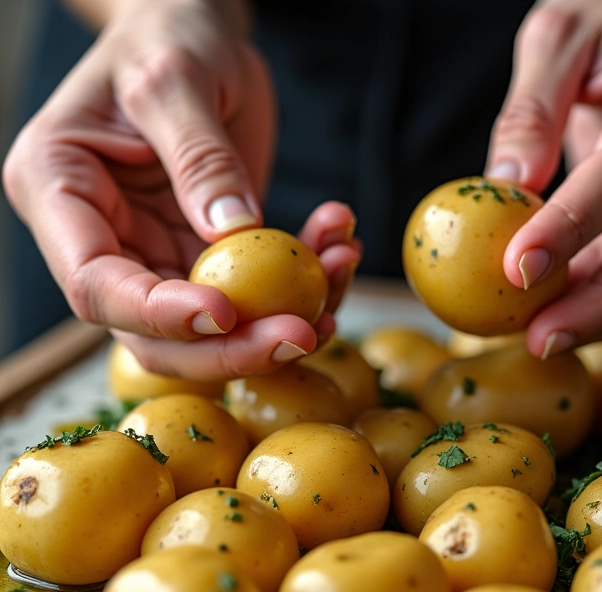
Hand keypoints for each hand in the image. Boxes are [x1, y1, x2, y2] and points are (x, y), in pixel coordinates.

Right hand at [2, 0, 359, 379]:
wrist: (195, 34)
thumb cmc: (168, 36)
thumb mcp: (176, 77)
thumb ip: (199, 156)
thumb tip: (231, 233)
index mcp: (60, 193)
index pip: (97, 286)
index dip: (159, 314)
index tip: (227, 312)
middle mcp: (103, 238)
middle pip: (152, 333)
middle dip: (232, 346)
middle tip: (306, 331)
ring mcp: (155, 254)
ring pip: (212, 330)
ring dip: (282, 318)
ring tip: (340, 267)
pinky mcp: (205, 258)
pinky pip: (253, 294)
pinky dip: (303, 283)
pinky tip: (338, 247)